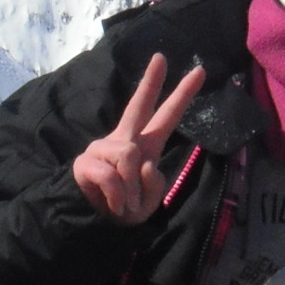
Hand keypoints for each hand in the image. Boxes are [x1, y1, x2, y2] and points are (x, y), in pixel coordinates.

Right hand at [73, 53, 206, 223]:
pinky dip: (118, 196)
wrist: (93, 228)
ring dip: (132, 188)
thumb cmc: (123, 211)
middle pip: (137, 106)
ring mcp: (101, 149)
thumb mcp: (148, 203)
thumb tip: (144, 164)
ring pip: (129, 155)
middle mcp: (123, 141)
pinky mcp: (84, 162)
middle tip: (161, 57)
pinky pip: (111, 175)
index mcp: (144, 147)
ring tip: (125, 203)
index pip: (164, 117)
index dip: (182, 95)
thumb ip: (154, 183)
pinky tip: (114, 205)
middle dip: (150, 81)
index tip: (199, 71)